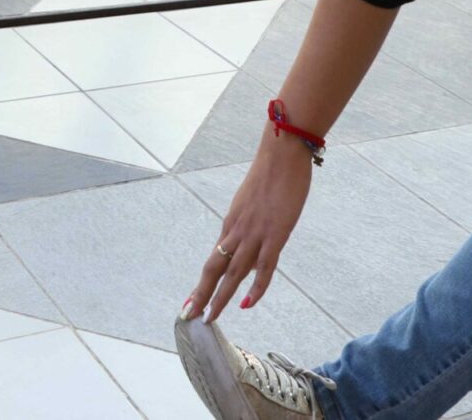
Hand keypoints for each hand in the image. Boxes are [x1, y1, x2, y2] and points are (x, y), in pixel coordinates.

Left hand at [187, 140, 312, 321]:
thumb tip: (247, 249)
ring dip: (221, 297)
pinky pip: (264, 267)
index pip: (214, 258)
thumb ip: (247, 224)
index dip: (203, 282)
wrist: (282, 153)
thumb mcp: (250, 201)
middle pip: (214, 268)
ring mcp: (255, 234)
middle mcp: (237, 231)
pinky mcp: (275, 234)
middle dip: (201, 295)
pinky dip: (255, 288)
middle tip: (189, 316)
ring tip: (211, 318)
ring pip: (233, 272)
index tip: (192, 301)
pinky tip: (246, 304)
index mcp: (231, 222)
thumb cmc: (271, 173)